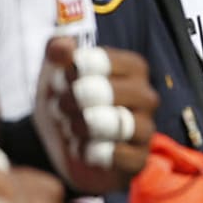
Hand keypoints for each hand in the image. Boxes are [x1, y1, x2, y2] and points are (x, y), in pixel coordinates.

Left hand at [34, 38, 158, 194]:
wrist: (65, 145)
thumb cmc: (67, 100)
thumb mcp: (56, 72)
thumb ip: (58, 51)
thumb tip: (63, 44)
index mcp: (133, 68)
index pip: (104, 61)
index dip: (73, 70)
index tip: (61, 79)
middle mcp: (146, 96)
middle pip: (111, 92)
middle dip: (75, 100)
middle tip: (59, 106)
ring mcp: (146, 129)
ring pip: (121, 124)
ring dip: (83, 126)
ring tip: (69, 128)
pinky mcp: (139, 158)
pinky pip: (122, 156)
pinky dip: (93, 154)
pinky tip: (81, 150)